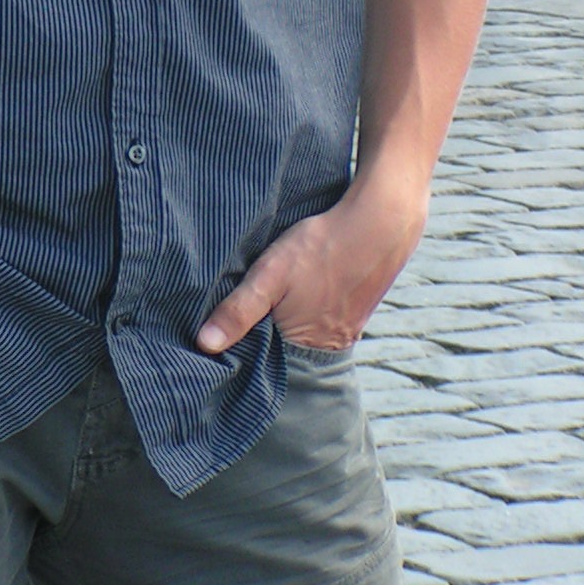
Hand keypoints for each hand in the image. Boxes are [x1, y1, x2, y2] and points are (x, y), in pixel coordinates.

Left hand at [196, 176, 427, 357]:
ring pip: (304, 331)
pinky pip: (324, 318)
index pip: (264, 361)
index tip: (224, 328)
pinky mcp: (357, 312)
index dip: (244, 344)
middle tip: (250, 302)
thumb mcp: (270, 274)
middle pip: (284, 348)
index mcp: (304, 347)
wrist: (379, 223)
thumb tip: (204, 345)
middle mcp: (328, 347)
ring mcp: (347, 331)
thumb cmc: (321, 247)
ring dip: (288, 317)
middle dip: (265, 331)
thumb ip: (238, 311)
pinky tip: (305, 285)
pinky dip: (309, 307)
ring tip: (277, 291)